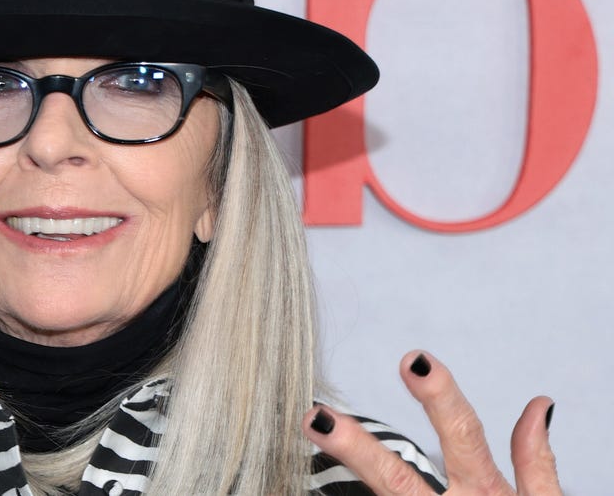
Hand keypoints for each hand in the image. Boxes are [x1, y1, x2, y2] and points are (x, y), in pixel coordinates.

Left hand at [302, 351, 559, 494]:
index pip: (462, 436)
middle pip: (396, 479)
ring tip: (303, 445)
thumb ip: (535, 463)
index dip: (439, 397)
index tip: (414, 359)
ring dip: (344, 475)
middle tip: (314, 417)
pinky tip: (306, 494)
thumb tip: (539, 404)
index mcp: (485, 495)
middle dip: (356, 449)